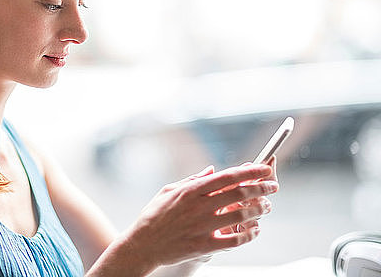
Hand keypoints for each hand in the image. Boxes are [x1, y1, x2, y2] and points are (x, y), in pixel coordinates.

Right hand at [123, 163, 277, 271]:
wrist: (142, 244)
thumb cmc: (154, 215)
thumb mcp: (169, 190)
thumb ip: (193, 179)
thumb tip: (212, 170)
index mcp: (191, 190)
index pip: (228, 176)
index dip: (250, 172)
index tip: (264, 169)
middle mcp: (198, 206)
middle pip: (238, 193)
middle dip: (261, 188)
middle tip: (273, 187)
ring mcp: (202, 226)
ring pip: (240, 215)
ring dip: (258, 210)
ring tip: (266, 207)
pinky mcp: (203, 245)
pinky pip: (234, 240)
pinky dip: (249, 234)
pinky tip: (255, 230)